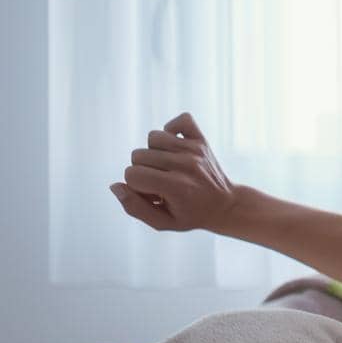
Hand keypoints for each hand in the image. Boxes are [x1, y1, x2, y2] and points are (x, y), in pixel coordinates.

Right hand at [109, 112, 240, 233]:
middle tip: (162, 182)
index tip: (153, 194)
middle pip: (138, 154)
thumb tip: (115, 185)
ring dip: (155, 152)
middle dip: (144, 170)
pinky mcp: (201, 140)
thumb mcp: (162, 222)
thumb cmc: (190, 215)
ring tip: (168, 167)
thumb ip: (134, 207)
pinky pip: (180, 120)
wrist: (226, 206)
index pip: (132, 174)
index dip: (136, 186)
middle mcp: (185, 165)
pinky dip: (173, 130)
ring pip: (153, 137)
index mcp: (175, 187)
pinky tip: (176, 148)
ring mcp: (194, 150)